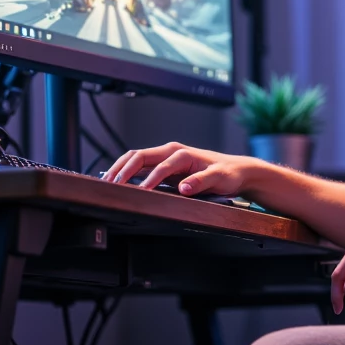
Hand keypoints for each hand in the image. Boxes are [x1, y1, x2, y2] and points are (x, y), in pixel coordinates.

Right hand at [103, 140, 259, 195]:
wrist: (236, 169)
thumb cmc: (228, 173)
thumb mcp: (220, 178)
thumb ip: (201, 182)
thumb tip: (183, 188)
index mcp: (182, 153)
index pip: (160, 166)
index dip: (149, 180)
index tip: (140, 192)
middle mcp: (171, 152)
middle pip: (139, 156)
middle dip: (124, 169)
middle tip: (112, 185)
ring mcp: (166, 158)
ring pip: (136, 158)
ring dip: (121, 168)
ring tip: (108, 182)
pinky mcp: (164, 165)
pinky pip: (141, 165)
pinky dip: (127, 171)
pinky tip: (118, 180)